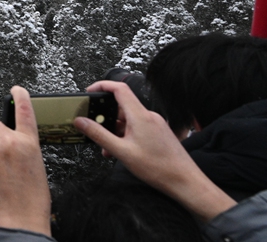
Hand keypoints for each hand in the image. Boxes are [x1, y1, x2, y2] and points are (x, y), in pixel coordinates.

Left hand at [0, 86, 49, 235]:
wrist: (22, 211)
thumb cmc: (32, 193)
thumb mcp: (36, 161)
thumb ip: (25, 144)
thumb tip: (14, 138)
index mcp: (29, 140)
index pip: (25, 110)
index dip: (20, 96)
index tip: (16, 89)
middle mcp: (11, 139)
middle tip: (1, 152)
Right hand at [76, 81, 235, 222]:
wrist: (185, 181)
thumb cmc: (159, 168)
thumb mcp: (122, 152)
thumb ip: (99, 135)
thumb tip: (81, 122)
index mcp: (140, 116)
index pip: (119, 89)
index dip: (102, 86)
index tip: (89, 92)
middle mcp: (149, 116)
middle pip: (121, 106)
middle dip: (106, 117)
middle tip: (95, 128)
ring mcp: (155, 124)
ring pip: (128, 120)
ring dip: (115, 131)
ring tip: (108, 148)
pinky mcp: (158, 133)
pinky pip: (137, 128)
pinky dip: (126, 136)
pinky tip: (121, 151)